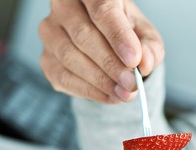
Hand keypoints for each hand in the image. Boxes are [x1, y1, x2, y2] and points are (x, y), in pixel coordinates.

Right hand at [39, 0, 163, 102]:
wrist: (108, 46)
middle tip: (132, 83)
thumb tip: (145, 64)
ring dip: (101, 80)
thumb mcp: (145, 36)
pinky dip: (91, 91)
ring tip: (125, 93)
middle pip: (83, 35)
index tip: (134, 60)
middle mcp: (63, 6)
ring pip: (70, 57)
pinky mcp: (46, 59)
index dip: (118, 36)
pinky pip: (64, 78)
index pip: (101, 9)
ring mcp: (50, 33)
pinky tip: (111, 96)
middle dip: (111, 64)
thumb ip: (149, 47)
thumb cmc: (126, 34)